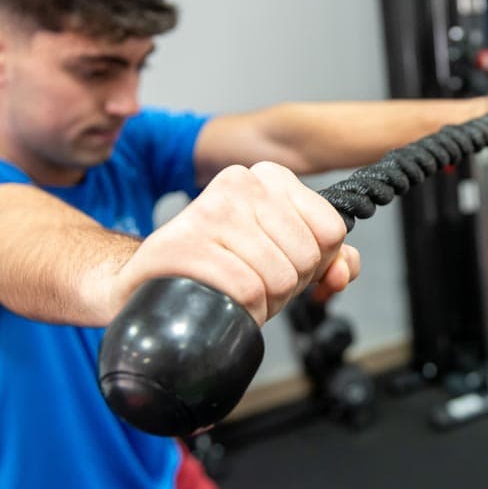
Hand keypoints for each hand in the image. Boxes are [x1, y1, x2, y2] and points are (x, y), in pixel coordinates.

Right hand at [109, 162, 360, 324]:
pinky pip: (247, 291)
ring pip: (278, 278)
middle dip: (287, 288)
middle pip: (307, 258)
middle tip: (254, 285)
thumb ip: (326, 257)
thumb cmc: (219, 265)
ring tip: (235, 294)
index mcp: (269, 176)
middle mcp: (241, 182)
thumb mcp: (280, 253)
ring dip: (264, 304)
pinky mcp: (184, 244)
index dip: (316, 265)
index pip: (331, 231)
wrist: (143, 281)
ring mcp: (210, 209)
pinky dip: (243, 313)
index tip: (284, 266)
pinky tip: (224, 305)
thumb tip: (344, 270)